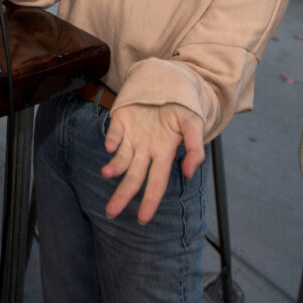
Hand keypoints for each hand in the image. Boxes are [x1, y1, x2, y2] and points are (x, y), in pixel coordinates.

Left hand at [102, 103, 204, 224]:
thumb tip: (190, 174)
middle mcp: (146, 149)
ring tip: (107, 173)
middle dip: (122, 195)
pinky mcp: (121, 121)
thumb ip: (195, 149)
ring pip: (121, 159)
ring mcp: (132, 136)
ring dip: (114, 167)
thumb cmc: (182, 108)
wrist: (167, 82)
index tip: (143, 220)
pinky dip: (111, 140)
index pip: (157, 182)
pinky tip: (110, 147)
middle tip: (111, 212)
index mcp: (164, 152)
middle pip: (133, 177)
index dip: (150, 201)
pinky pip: (114, 133)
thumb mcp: (194, 125)